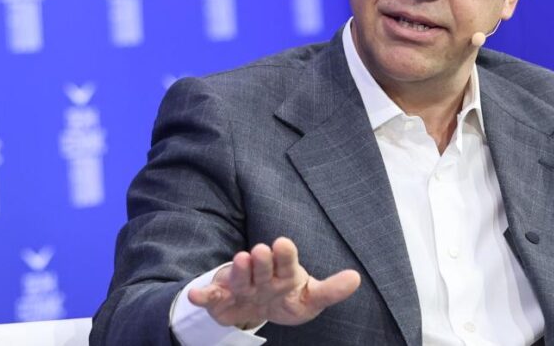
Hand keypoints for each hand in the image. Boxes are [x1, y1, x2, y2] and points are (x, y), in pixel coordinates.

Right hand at [187, 237, 360, 328]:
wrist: (255, 310)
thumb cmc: (286, 298)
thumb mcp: (311, 299)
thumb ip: (330, 290)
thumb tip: (356, 278)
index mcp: (285, 271)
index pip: (287, 261)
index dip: (285, 254)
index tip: (284, 243)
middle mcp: (262, 274)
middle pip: (262, 267)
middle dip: (262, 261)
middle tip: (260, 251)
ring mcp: (241, 286)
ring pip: (240, 279)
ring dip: (239, 271)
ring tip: (241, 260)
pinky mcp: (222, 299)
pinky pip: (212, 297)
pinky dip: (204, 295)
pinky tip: (197, 294)